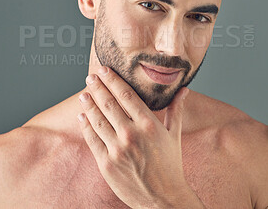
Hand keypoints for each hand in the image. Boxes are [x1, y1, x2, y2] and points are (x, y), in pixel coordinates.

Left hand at [77, 66, 204, 208]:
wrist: (162, 198)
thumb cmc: (170, 165)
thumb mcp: (174, 135)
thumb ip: (176, 110)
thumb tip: (185, 89)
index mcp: (149, 124)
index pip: (126, 95)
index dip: (113, 80)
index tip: (104, 70)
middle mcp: (132, 134)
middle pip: (109, 104)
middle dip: (98, 88)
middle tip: (90, 77)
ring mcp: (117, 149)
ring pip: (98, 120)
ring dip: (89, 104)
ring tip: (84, 94)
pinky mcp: (107, 163)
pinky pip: (93, 139)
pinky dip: (86, 126)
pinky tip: (82, 116)